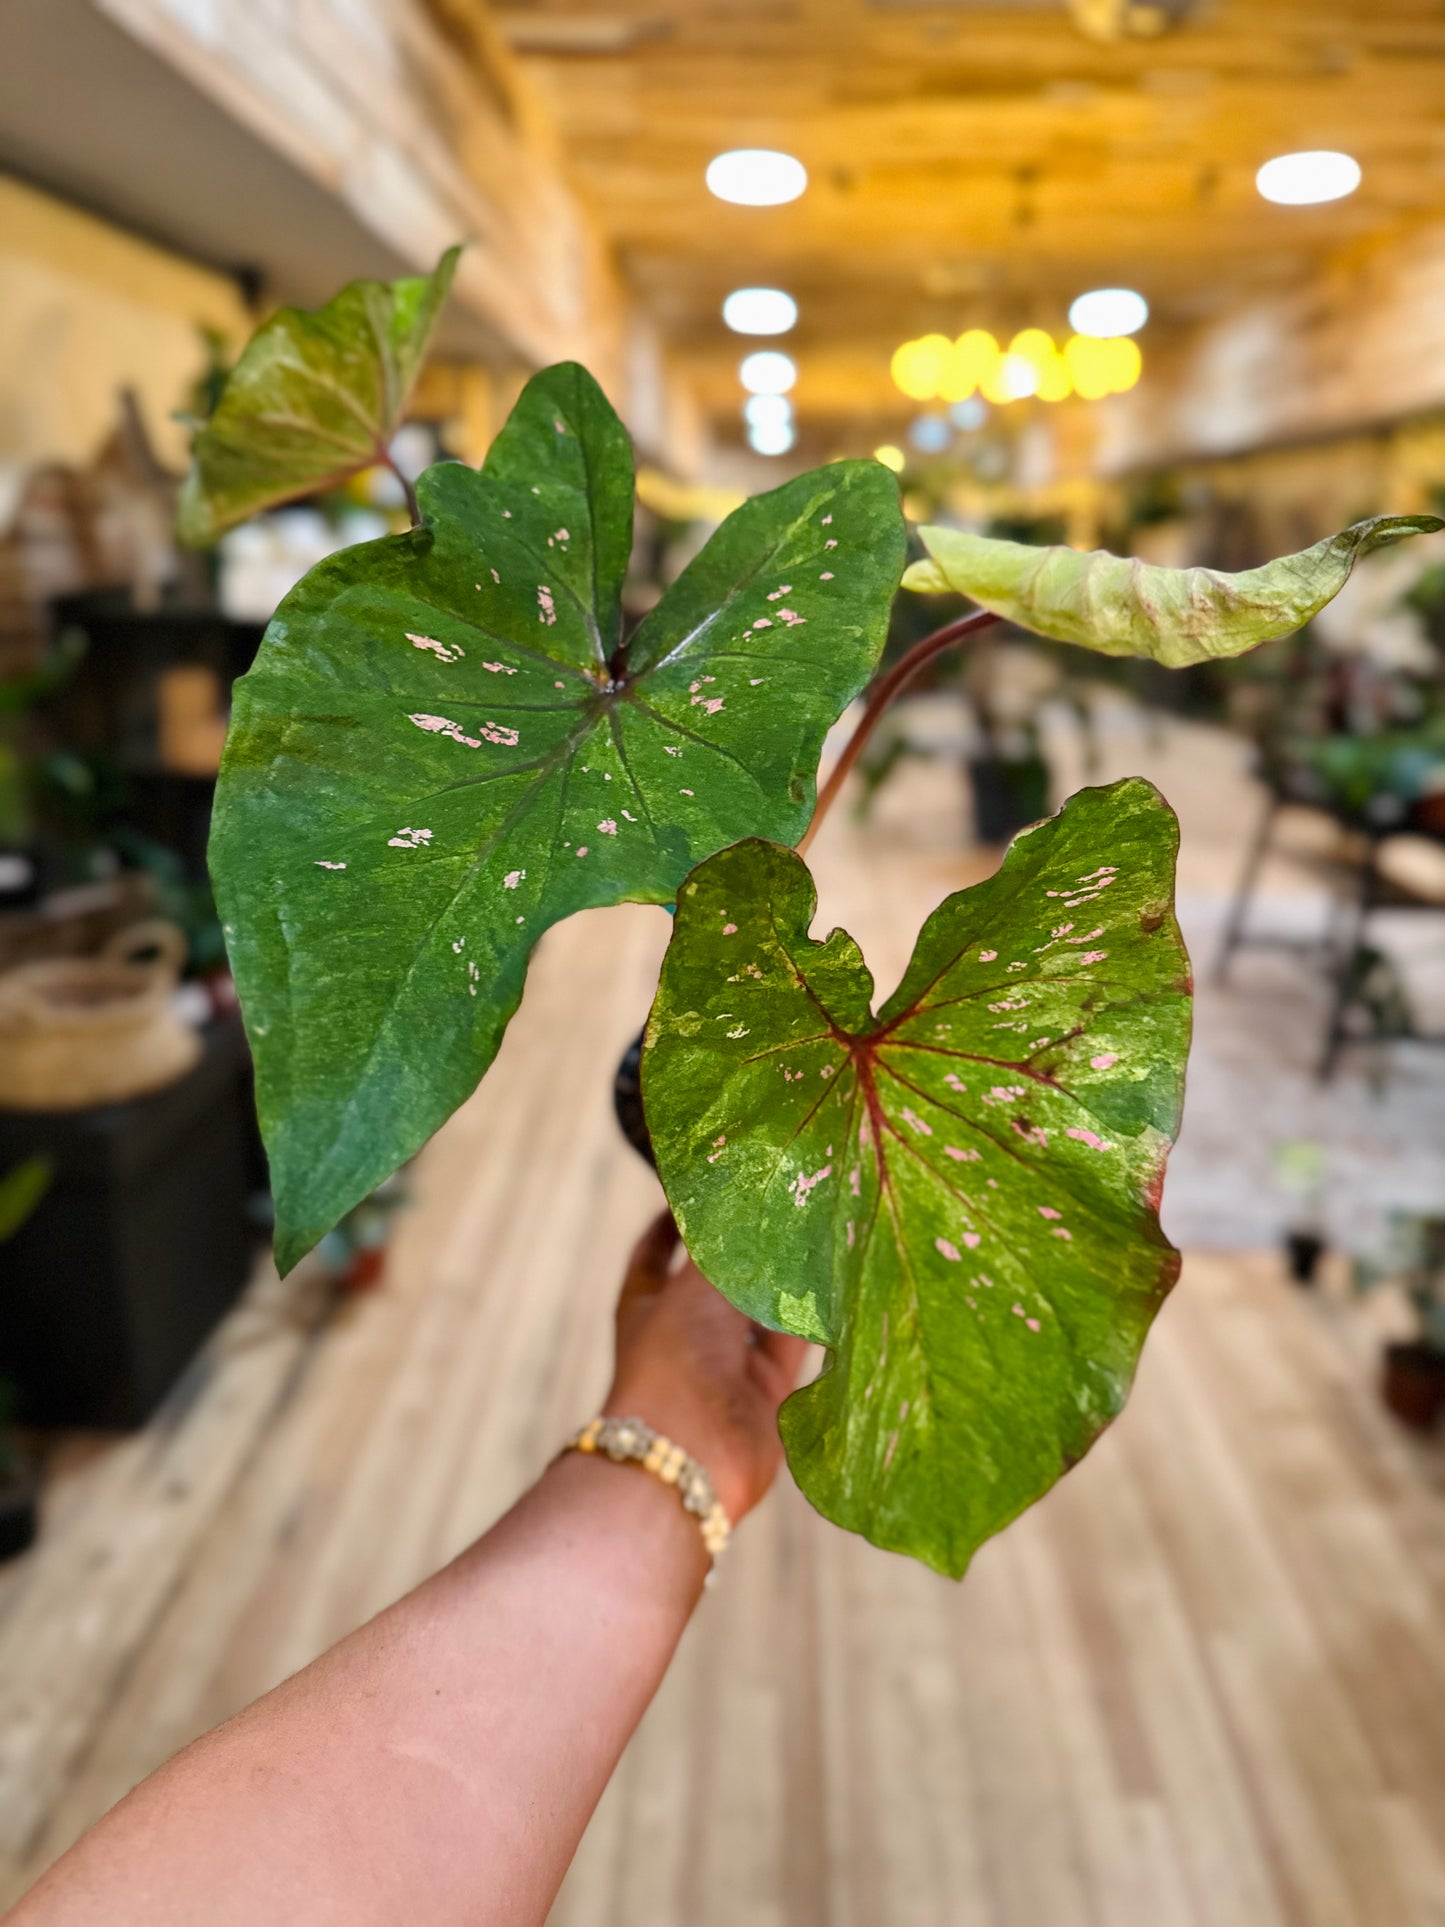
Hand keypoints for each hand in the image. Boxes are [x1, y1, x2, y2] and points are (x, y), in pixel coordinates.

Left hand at [604, 1213, 809, 1525]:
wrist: (690, 1454)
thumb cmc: (675, 1356)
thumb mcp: (695, 1283)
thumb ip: (720, 1244)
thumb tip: (736, 1197)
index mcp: (651, 1303)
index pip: (657, 1249)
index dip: (675, 1218)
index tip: (700, 1184)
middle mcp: (689, 1331)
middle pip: (722, 1276)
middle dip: (750, 1243)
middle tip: (787, 1195)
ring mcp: (729, 1363)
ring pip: (764, 1308)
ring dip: (789, 1276)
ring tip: (822, 1226)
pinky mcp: (768, 1390)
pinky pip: (795, 1342)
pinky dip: (814, 1315)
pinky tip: (838, 1277)